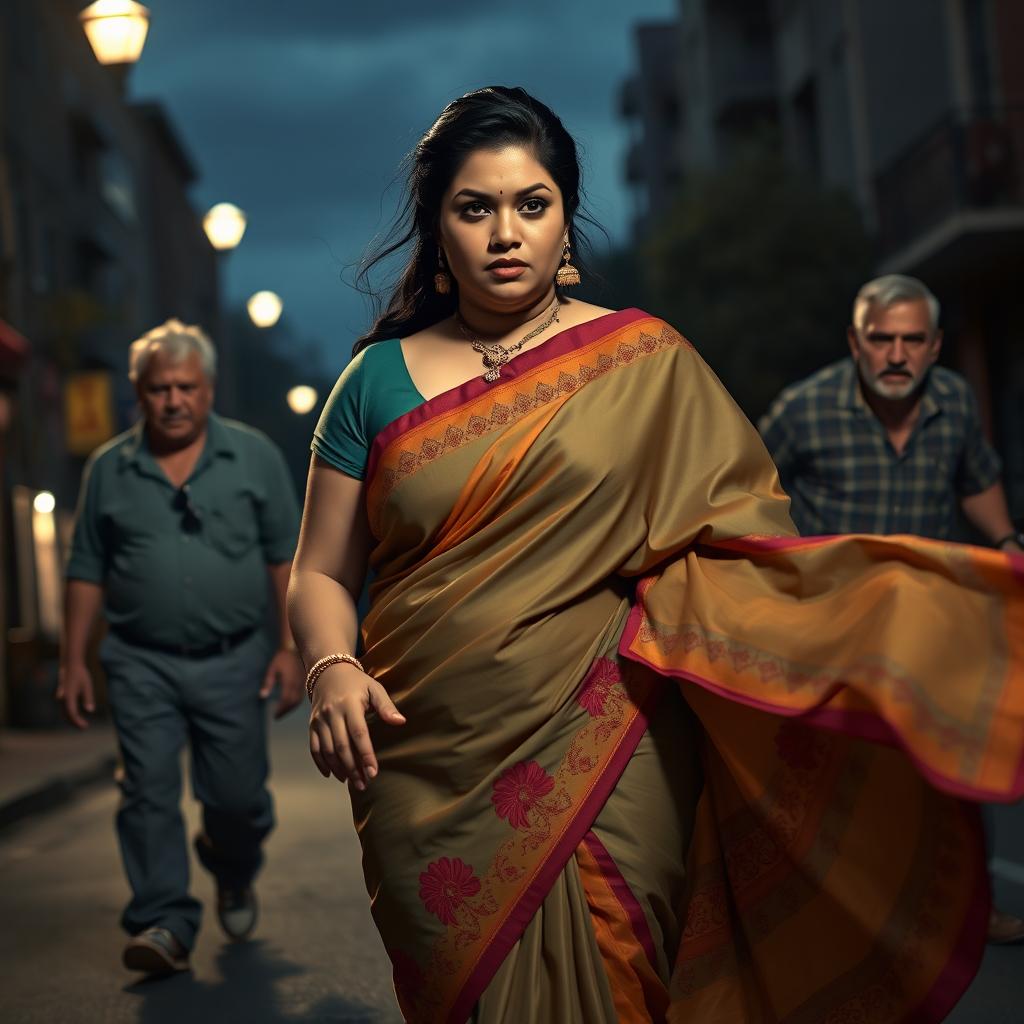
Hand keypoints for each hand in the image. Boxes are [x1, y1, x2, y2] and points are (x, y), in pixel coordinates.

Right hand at [56, 662, 94, 728]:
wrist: (70, 665)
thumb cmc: (80, 675)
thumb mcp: (87, 686)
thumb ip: (88, 698)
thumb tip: (90, 711)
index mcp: (68, 697)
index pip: (72, 713)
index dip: (78, 722)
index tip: (85, 727)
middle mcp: (62, 699)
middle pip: (67, 715)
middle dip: (75, 722)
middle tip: (84, 727)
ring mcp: (60, 698)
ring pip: (64, 712)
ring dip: (72, 719)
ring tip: (82, 724)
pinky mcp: (61, 696)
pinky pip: (64, 708)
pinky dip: (70, 714)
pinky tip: (77, 716)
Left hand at [260, 648, 304, 719]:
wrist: (296, 647)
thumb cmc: (282, 658)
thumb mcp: (272, 669)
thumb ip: (267, 682)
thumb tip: (262, 696)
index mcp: (289, 682)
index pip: (286, 700)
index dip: (281, 709)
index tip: (274, 715)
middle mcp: (298, 684)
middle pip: (293, 702)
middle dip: (285, 711)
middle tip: (277, 716)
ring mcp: (303, 683)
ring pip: (299, 700)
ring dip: (291, 708)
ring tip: (283, 712)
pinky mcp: (305, 681)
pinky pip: (302, 696)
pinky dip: (296, 702)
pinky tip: (291, 703)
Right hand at [308, 663, 405, 789]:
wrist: (329, 672)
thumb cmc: (358, 683)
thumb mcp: (375, 688)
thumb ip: (386, 706)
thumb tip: (401, 722)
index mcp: (350, 704)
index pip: (359, 734)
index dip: (366, 755)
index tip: (374, 773)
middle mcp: (332, 713)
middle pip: (342, 746)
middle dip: (353, 768)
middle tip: (364, 784)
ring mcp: (319, 720)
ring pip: (327, 750)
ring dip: (338, 769)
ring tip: (351, 782)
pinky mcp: (312, 724)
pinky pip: (314, 748)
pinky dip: (321, 763)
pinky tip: (332, 775)